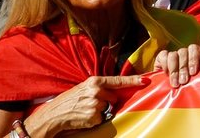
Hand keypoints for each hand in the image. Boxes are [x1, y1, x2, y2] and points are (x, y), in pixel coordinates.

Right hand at [26, 75, 149, 134]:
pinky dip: (95, 120)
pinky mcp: (93, 117)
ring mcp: (95, 104)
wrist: (54, 114)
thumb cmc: (70, 100)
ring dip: (100, 111)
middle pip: (114, 97)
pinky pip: (101, 119)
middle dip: (107, 101)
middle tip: (90, 103)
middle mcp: (96, 91)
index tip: (145, 80)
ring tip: (86, 110)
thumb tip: (116, 91)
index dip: (133, 81)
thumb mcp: (84, 87)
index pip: (118, 80)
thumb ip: (100, 87)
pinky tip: (84, 117)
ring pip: (108, 108)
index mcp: (94, 81)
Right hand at [154, 33, 199, 87]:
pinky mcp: (162, 59)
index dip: (193, 60)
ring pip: (173, 55)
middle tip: (183, 82)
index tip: (193, 73)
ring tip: (175, 83)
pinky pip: (163, 55)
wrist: (186, 97)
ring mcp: (173, 55)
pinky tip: (166, 74)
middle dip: (183, 68)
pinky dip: (165, 64)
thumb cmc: (199, 83)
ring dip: (174, 69)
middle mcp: (184, 53)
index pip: (193, 48)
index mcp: (196, 53)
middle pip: (183, 52)